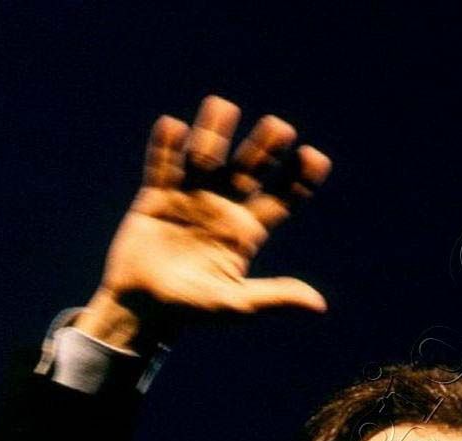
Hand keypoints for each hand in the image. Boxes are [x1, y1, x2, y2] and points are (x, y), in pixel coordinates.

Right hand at [75, 95, 331, 349]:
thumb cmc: (192, 312)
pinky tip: (173, 127)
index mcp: (245, 231)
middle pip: (248, 169)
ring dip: (214, 134)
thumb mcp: (237, 305)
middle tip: (280, 128)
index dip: (298, 178)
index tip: (313, 156)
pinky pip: (162, 167)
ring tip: (224, 107)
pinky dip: (165, 148)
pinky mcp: (156, 197)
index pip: (279, 197)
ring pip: (206, 158)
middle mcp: (221, 209)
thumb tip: (319, 305)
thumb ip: (275, 297)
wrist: (142, 309)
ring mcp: (189, 199)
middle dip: (264, 148)